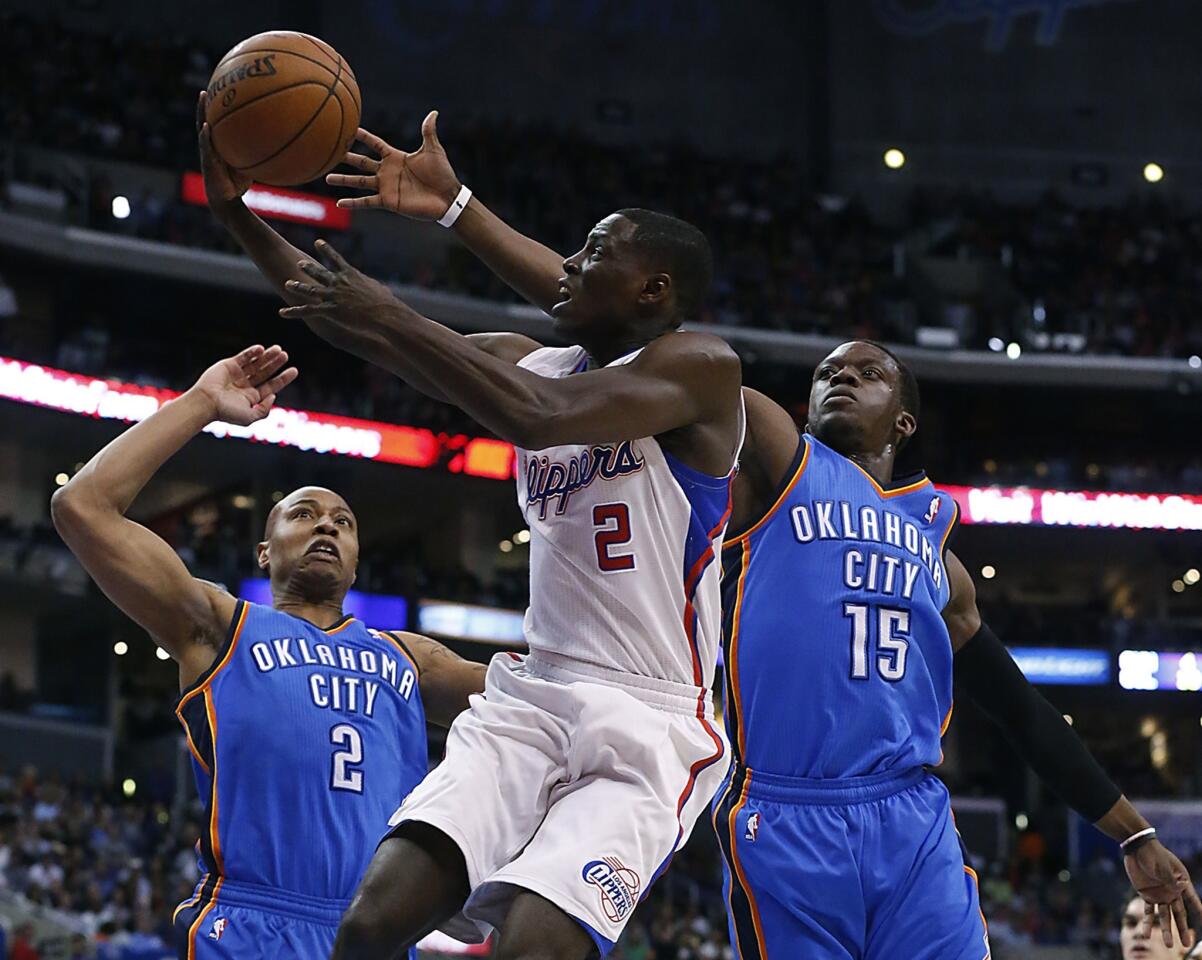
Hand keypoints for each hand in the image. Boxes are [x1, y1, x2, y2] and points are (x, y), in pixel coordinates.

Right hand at [190, 345, 297, 425]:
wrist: (206, 403)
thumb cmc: (226, 412)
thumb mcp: (250, 417)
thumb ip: (264, 410)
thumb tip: (274, 396)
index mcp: (252, 397)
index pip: (271, 386)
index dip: (283, 378)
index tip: (294, 370)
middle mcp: (246, 385)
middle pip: (265, 372)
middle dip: (276, 364)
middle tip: (285, 355)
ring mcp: (238, 374)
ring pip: (256, 363)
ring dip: (267, 356)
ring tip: (279, 350)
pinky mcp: (229, 365)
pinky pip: (243, 357)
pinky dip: (252, 352)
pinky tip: (261, 349)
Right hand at [197, 90, 251, 210]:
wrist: (227, 201)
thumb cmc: (239, 183)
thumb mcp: (251, 165)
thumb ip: (259, 154)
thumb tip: (281, 144)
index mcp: (219, 143)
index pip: (217, 122)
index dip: (217, 108)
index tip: (220, 90)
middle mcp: (211, 145)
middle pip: (206, 120)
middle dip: (205, 104)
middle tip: (207, 89)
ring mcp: (207, 152)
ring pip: (202, 127)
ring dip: (202, 112)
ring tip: (203, 96)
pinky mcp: (207, 162)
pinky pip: (206, 147)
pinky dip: (206, 137)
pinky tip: (207, 127)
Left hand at [279, 240, 397, 327]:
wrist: (384, 312)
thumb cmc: (386, 302)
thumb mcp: (380, 289)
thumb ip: (372, 286)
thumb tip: (380, 288)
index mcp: (351, 275)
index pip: (336, 259)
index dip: (326, 250)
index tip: (318, 242)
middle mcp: (339, 283)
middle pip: (320, 273)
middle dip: (309, 268)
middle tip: (299, 262)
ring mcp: (334, 296)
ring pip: (311, 290)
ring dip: (298, 287)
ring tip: (287, 284)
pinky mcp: (331, 310)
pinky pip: (309, 310)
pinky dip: (295, 311)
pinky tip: (282, 313)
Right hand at [325, 112, 461, 219]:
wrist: (447, 198)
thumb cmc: (442, 173)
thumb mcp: (433, 150)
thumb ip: (428, 132)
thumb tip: (433, 112)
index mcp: (396, 157)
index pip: (375, 144)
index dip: (363, 136)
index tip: (348, 128)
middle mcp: (387, 171)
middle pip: (362, 162)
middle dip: (346, 156)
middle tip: (329, 151)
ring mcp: (386, 187)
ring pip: (359, 182)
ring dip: (343, 180)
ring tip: (326, 177)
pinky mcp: (389, 201)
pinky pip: (367, 202)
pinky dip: (353, 203)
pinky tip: (339, 203)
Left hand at [1125, 839, 1201, 946]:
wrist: (1136, 847)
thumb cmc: (1153, 853)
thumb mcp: (1163, 865)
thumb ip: (1170, 879)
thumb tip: (1181, 887)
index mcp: (1181, 883)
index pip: (1192, 900)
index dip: (1198, 911)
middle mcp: (1172, 891)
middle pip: (1179, 913)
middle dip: (1183, 929)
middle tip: (1187, 944)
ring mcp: (1160, 894)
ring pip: (1165, 916)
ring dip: (1166, 930)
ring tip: (1169, 945)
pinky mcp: (1146, 895)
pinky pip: (1148, 911)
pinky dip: (1147, 923)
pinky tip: (1146, 935)